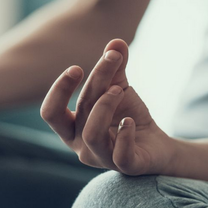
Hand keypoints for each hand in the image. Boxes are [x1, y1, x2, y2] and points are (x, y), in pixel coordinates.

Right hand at [41, 39, 176, 175]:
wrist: (156, 146)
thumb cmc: (128, 117)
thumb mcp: (119, 88)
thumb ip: (114, 67)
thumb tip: (116, 41)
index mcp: (72, 129)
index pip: (51, 113)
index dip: (59, 90)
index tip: (78, 68)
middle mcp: (82, 146)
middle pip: (76, 114)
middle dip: (92, 84)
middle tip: (109, 62)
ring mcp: (102, 158)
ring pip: (92, 134)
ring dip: (106, 105)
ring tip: (121, 90)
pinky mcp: (126, 166)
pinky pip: (120, 153)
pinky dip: (125, 133)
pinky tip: (131, 121)